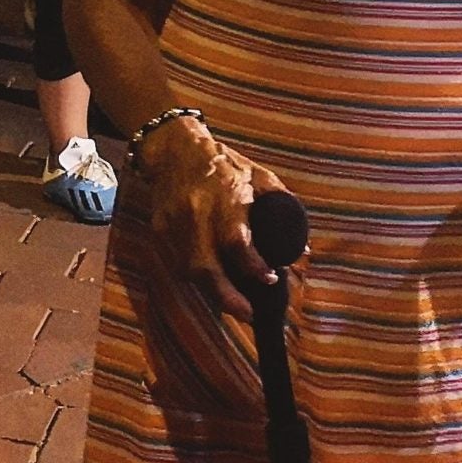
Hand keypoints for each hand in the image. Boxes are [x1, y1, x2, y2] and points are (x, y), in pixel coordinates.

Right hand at [140, 117, 287, 323]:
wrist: (174, 148)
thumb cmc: (223, 163)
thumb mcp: (257, 174)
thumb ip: (281, 206)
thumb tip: (301, 247)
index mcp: (224, 196)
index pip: (236, 240)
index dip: (254, 266)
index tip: (271, 277)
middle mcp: (196, 212)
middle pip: (206, 266)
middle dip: (228, 298)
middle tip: (249, 314)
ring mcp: (174, 223)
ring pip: (190, 271)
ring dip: (214, 294)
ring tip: (235, 305)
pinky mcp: (160, 229)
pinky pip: (179, 264)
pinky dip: (198, 278)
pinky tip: (214, 284)